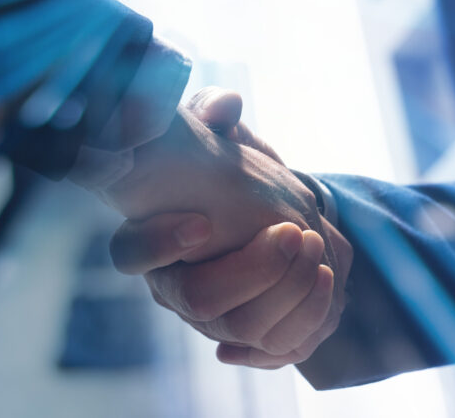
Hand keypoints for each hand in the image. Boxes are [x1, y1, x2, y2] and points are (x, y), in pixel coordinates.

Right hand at [105, 88, 351, 367]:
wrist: (269, 215)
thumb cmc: (228, 170)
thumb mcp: (213, 132)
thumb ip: (211, 112)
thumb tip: (223, 106)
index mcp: (148, 240)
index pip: (129, 255)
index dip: (160, 244)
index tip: (203, 222)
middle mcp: (174, 288)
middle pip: (199, 302)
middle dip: (255, 269)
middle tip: (294, 230)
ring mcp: (212, 320)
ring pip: (244, 329)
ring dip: (290, 291)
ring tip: (316, 246)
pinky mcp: (253, 336)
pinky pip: (277, 348)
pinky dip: (306, 319)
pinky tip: (325, 279)